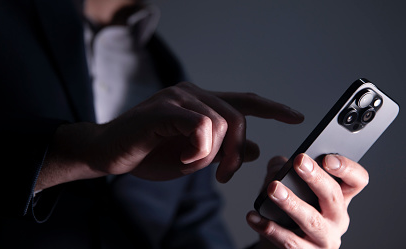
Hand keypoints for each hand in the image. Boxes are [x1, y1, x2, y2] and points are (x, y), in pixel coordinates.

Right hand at [36, 82, 302, 189]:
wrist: (108, 154)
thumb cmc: (149, 154)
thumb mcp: (196, 157)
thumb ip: (224, 150)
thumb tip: (256, 148)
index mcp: (203, 104)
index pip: (245, 101)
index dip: (273, 108)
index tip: (297, 116)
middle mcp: (193, 94)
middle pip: (238, 117)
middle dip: (237, 151)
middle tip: (224, 176)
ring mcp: (179, 97)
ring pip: (221, 123)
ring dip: (211, 154)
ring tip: (191, 164)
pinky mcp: (166, 107)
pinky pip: (202, 126)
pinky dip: (198, 150)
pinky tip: (182, 158)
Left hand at [247, 154, 369, 248]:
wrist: (281, 248)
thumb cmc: (290, 212)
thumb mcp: (291, 187)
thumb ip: (285, 170)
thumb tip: (278, 168)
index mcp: (340, 197)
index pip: (357, 180)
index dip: (347, 168)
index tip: (327, 158)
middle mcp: (338, 219)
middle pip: (333, 196)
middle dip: (316, 177)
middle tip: (299, 161)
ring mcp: (324, 240)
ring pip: (312, 220)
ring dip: (292, 203)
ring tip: (273, 189)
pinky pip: (290, 242)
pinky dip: (270, 228)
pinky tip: (254, 217)